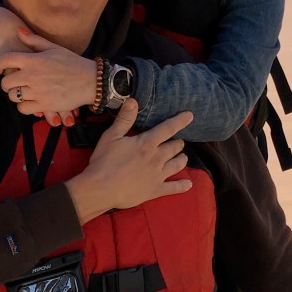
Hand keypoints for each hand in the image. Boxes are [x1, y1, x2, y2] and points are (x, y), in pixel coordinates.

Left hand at [0, 29, 96, 124]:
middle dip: (7, 83)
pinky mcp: (44, 105)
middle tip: (13, 83)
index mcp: (33, 60)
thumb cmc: (72, 63)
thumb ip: (34, 40)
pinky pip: (24, 109)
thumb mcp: (54, 48)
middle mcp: (32, 76)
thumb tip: (18, 31)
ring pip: (14, 96)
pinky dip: (24, 106)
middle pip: (6, 82)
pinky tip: (30, 102)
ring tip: (23, 92)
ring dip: (16, 95)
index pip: (5, 60)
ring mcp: (37, 92)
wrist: (90, 81)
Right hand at [66, 100, 192, 223]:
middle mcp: (157, 158)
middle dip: (178, 143)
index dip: (180, 121)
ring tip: (182, 157)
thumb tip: (134, 100)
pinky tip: (188, 184)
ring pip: (178, 164)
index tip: (190, 115)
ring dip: (182, 159)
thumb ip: (125, 119)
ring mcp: (158, 175)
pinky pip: (174, 188)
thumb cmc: (104, 161)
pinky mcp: (155, 190)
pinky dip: (182, 186)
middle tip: (178, 142)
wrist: (101, 189)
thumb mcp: (111, 136)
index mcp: (147, 143)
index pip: (168, 128)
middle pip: (175, 147)